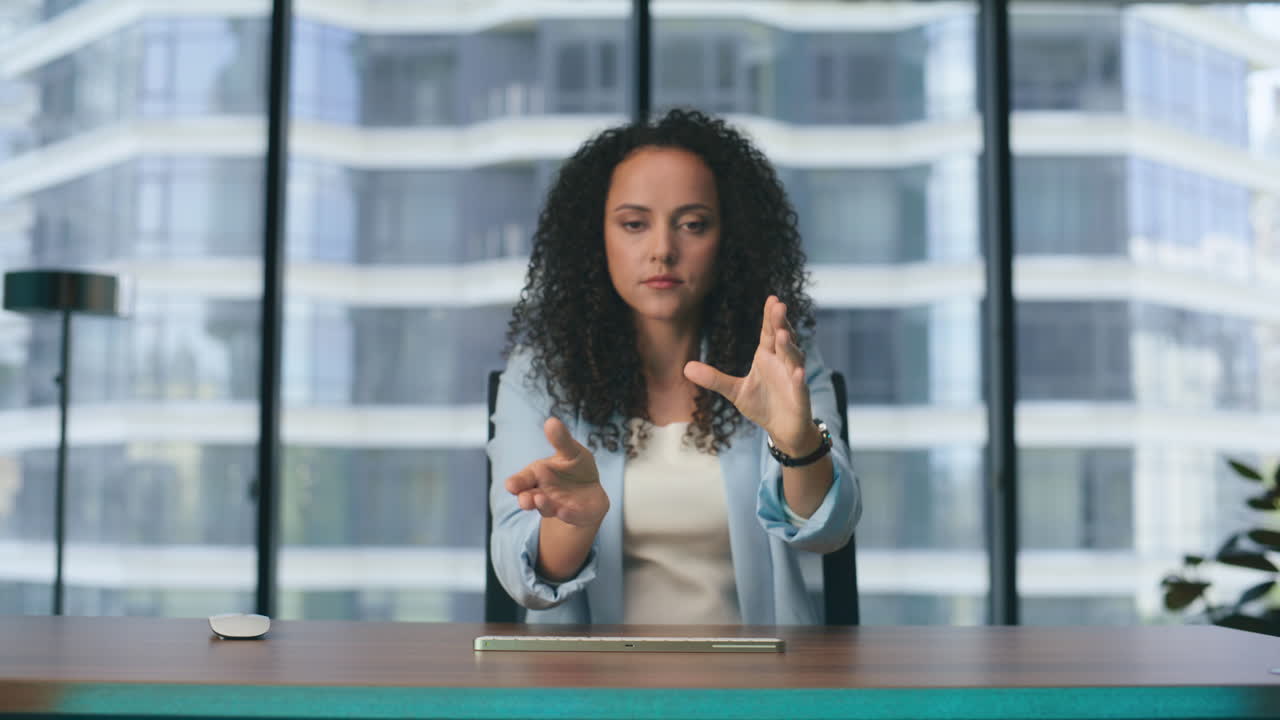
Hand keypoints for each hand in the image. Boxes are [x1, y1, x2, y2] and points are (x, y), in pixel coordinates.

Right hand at [505, 418, 608, 527]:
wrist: (590, 492)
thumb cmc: (574, 468)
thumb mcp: (570, 452)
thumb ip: (561, 440)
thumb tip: (551, 421)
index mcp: (537, 476)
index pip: (522, 480)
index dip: (516, 483)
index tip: (511, 486)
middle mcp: (543, 494)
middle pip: (529, 498)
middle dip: (526, 499)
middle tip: (525, 499)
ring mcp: (558, 506)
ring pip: (547, 508)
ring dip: (543, 505)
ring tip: (540, 499)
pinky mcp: (575, 515)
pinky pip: (570, 516)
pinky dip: (567, 515)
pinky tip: (564, 512)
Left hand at [684, 295, 816, 455]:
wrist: (782, 429)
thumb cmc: (762, 404)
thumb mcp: (734, 391)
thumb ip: (714, 378)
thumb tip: (686, 367)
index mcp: (768, 356)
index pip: (769, 332)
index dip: (770, 316)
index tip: (772, 299)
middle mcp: (783, 362)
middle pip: (783, 339)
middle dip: (781, 323)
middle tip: (779, 306)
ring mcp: (793, 378)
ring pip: (793, 358)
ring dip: (789, 347)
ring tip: (782, 335)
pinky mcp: (800, 397)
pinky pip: (800, 385)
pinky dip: (799, 379)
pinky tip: (797, 372)